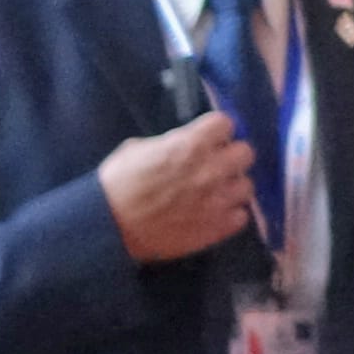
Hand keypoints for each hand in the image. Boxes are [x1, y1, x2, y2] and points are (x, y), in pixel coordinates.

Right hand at [98, 112, 261, 262]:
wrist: (107, 229)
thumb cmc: (116, 185)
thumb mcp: (138, 149)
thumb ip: (170, 143)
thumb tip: (182, 146)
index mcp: (193, 144)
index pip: (226, 124)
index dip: (214, 132)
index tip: (205, 141)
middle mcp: (213, 169)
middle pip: (246, 153)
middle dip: (230, 157)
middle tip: (213, 167)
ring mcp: (218, 200)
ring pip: (247, 186)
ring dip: (232, 188)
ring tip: (214, 196)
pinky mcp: (217, 228)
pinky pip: (240, 217)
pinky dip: (229, 216)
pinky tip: (212, 216)